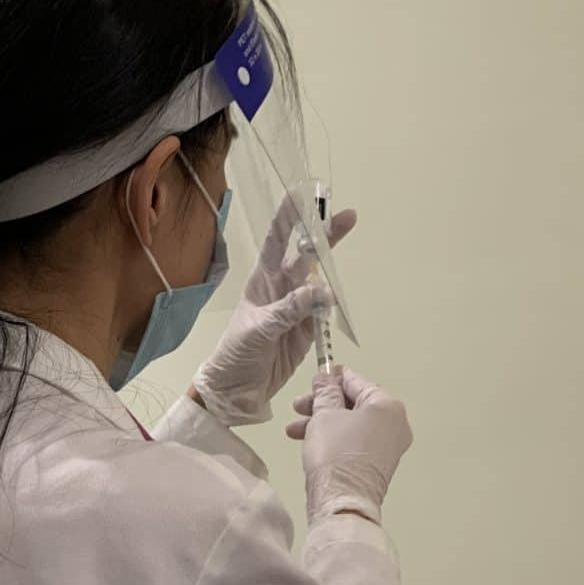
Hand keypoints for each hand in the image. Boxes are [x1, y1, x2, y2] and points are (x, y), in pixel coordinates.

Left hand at [190, 197, 355, 425]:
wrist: (236, 390)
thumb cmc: (235, 354)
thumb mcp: (258, 329)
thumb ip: (288, 310)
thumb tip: (320, 292)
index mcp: (262, 281)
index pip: (277, 241)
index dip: (289, 217)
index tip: (303, 194)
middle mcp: (281, 289)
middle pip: (307, 256)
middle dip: (325, 236)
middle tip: (347, 216)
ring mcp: (296, 309)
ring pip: (320, 283)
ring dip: (331, 273)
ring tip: (339, 274)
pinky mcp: (307, 330)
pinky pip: (324, 312)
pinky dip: (331, 308)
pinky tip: (334, 304)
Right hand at [294, 367, 411, 524]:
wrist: (342, 502)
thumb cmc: (335, 453)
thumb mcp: (324, 414)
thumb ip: (325, 392)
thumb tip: (325, 379)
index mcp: (387, 406)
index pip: (356, 381)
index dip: (331, 378)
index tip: (313, 380)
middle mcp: (395, 424)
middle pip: (354, 403)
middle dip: (323, 404)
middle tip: (298, 407)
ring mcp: (388, 446)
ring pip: (351, 424)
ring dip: (322, 422)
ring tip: (294, 429)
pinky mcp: (377, 464)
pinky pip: (354, 441)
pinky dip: (334, 438)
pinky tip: (308, 441)